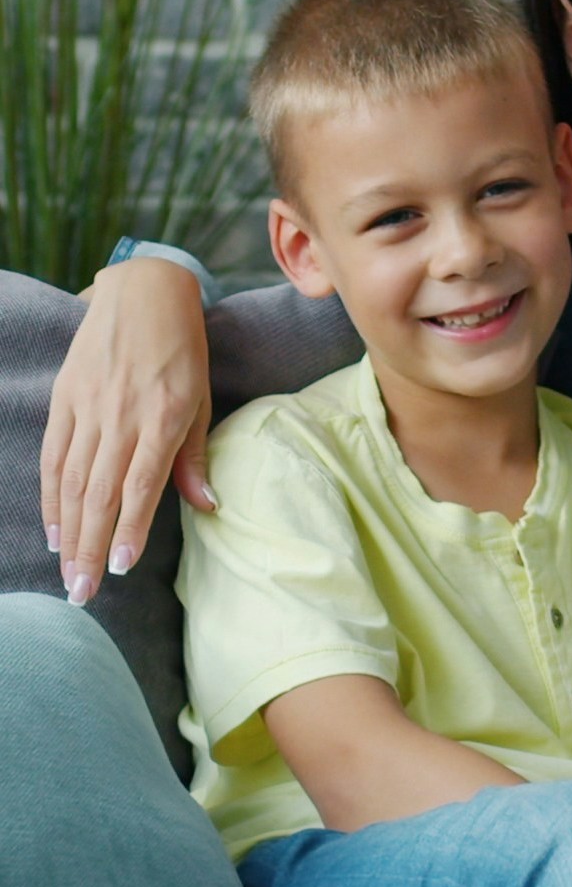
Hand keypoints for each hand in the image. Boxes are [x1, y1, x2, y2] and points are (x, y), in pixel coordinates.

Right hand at [41, 258, 214, 604]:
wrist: (142, 292)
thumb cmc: (183, 350)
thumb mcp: (202, 398)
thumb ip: (196, 455)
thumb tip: (207, 506)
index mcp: (164, 416)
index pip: (141, 485)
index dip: (129, 528)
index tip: (119, 568)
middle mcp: (122, 416)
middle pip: (99, 493)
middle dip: (89, 547)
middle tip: (82, 594)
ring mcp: (89, 408)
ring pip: (72, 482)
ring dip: (68, 533)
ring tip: (67, 574)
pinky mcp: (65, 399)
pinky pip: (53, 456)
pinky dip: (50, 497)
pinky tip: (54, 530)